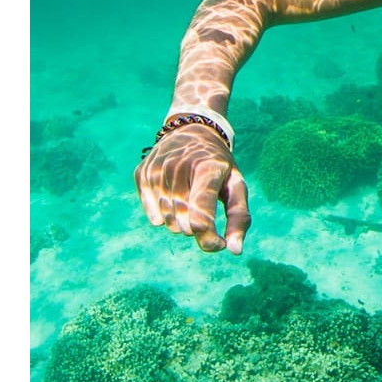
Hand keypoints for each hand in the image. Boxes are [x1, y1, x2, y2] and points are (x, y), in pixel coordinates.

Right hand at [135, 125, 250, 253]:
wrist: (193, 130)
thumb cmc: (219, 165)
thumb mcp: (236, 185)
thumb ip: (239, 218)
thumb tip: (235, 251)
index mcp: (207, 170)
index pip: (201, 218)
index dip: (209, 239)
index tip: (219, 242)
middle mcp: (178, 168)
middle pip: (184, 225)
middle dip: (198, 227)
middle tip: (204, 206)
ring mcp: (156, 170)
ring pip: (167, 223)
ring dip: (182, 221)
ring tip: (190, 199)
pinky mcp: (142, 174)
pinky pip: (152, 216)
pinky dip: (165, 216)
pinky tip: (174, 197)